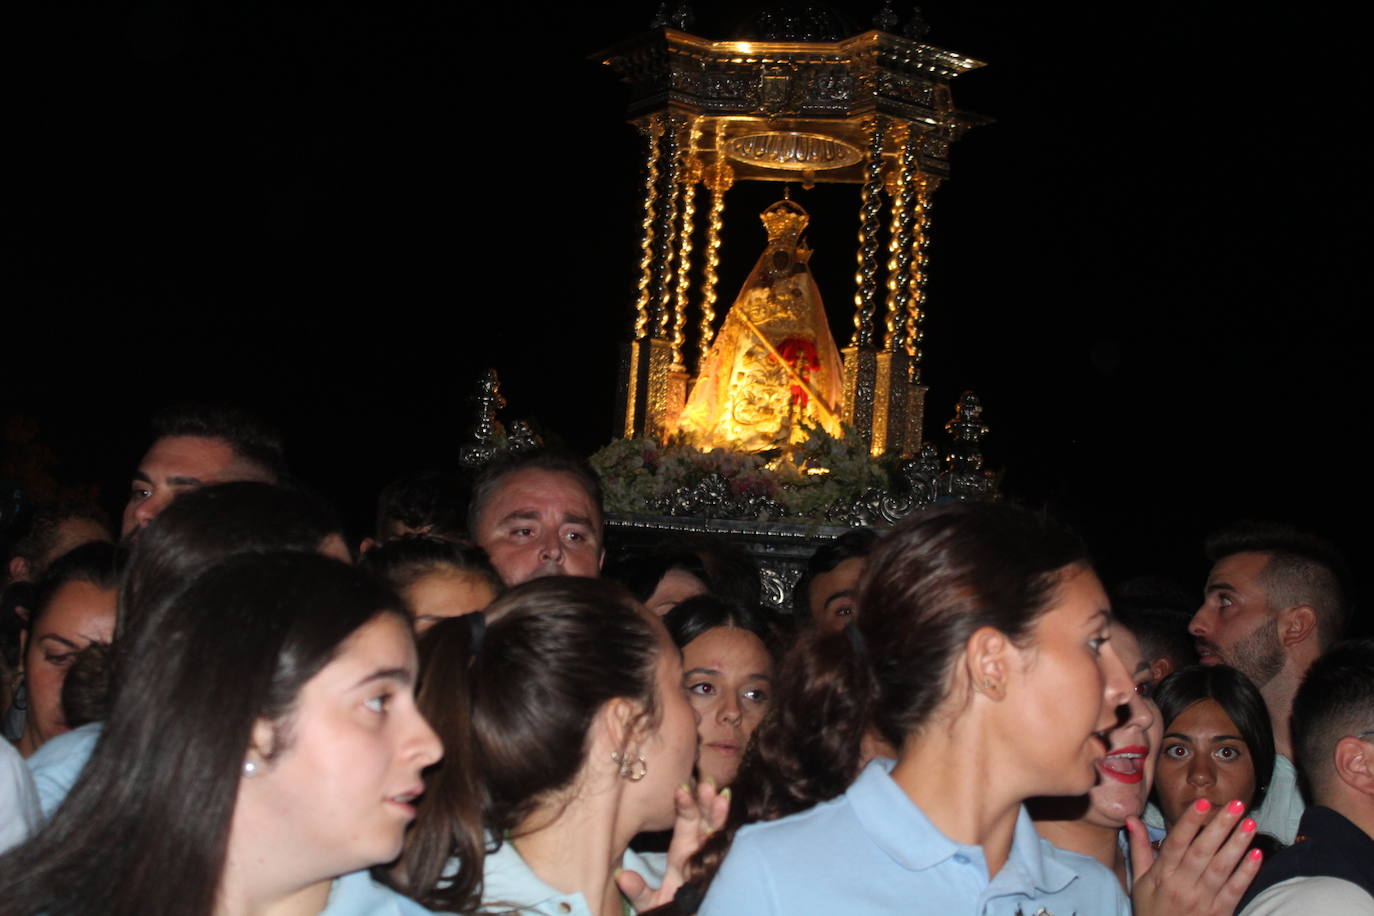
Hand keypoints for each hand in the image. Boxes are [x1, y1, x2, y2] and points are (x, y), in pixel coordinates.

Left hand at [618, 781, 729, 912]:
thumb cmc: (669, 911)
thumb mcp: (650, 904)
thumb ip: (638, 891)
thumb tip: (622, 877)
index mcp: (683, 852)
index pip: (686, 822)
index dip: (685, 805)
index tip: (680, 788)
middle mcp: (699, 851)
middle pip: (704, 821)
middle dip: (706, 803)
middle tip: (706, 784)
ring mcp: (712, 860)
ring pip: (717, 833)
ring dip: (719, 815)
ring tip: (722, 797)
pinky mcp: (720, 873)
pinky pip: (726, 852)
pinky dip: (729, 836)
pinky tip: (733, 822)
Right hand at [1128, 799, 1263, 915]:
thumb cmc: (1151, 910)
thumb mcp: (1139, 881)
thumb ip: (1139, 848)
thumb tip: (1131, 819)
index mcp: (1163, 874)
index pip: (1177, 843)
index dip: (1189, 822)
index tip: (1202, 802)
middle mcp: (1183, 885)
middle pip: (1203, 851)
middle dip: (1220, 826)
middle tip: (1236, 804)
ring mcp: (1203, 900)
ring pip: (1221, 868)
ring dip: (1237, 845)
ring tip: (1250, 824)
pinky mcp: (1220, 912)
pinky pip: (1235, 890)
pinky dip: (1247, 873)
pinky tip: (1257, 855)